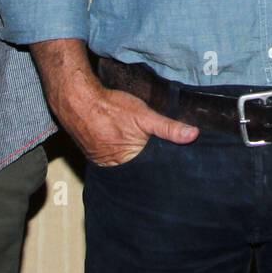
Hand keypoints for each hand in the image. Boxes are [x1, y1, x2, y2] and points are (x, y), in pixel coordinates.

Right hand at [50, 77, 197, 165]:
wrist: (78, 99)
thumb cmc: (110, 107)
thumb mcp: (144, 116)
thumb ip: (168, 127)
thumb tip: (193, 135)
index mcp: (129, 164)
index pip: (153, 173)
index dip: (164, 168)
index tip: (177, 167)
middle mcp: (115, 169)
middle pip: (140, 171)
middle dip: (151, 166)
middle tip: (164, 157)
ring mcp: (104, 163)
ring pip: (128, 165)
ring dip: (137, 160)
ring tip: (145, 151)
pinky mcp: (96, 155)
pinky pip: (115, 159)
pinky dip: (123, 154)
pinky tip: (127, 145)